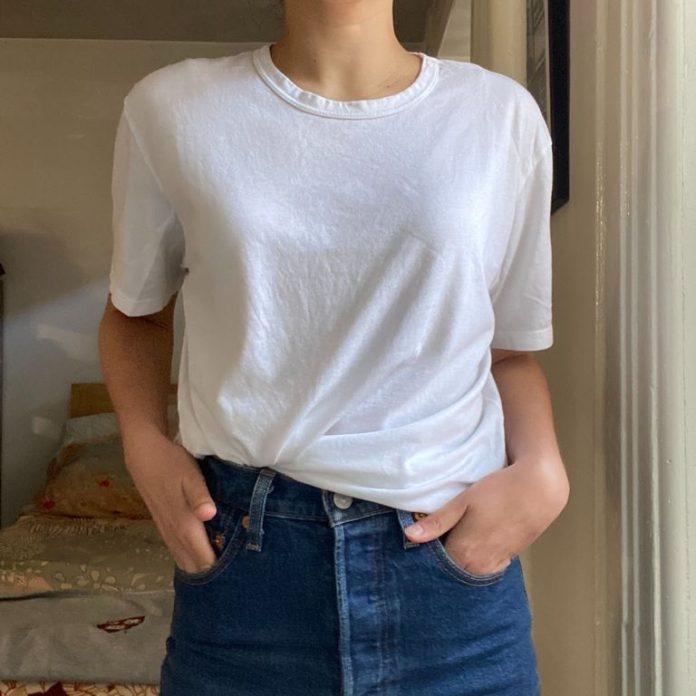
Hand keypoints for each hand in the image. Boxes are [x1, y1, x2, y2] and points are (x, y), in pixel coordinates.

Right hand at [123, 428, 217, 574]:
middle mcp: (174, 532)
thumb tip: (209, 515)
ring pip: (182, 558)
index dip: (218, 572)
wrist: (144, 455)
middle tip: (230, 585)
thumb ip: (200, 496)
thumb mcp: (190, 475)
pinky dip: (187, 558)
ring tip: (216, 581)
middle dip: (210, 576)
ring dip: (197, 569)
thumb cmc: (172, 463)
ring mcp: (166, 529)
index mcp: (185, 523)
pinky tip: (195, 562)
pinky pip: (176, 549)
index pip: (203, 557)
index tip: (235, 581)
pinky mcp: (162, 524)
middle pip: (192, 563)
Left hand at [404, 457, 568, 576]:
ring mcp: (495, 565)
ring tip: (451, 537)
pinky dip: (473, 560)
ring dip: (457, 559)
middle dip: (439, 558)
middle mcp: (479, 566)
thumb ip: (437, 522)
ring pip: (466, 569)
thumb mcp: (463, 501)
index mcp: (464, 553)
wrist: (539, 490)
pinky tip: (470, 543)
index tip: (417, 540)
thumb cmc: (499, 491)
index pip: (434, 564)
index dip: (423, 553)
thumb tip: (410, 536)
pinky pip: (483, 567)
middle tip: (433, 537)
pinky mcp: (507, 560)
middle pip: (450, 569)